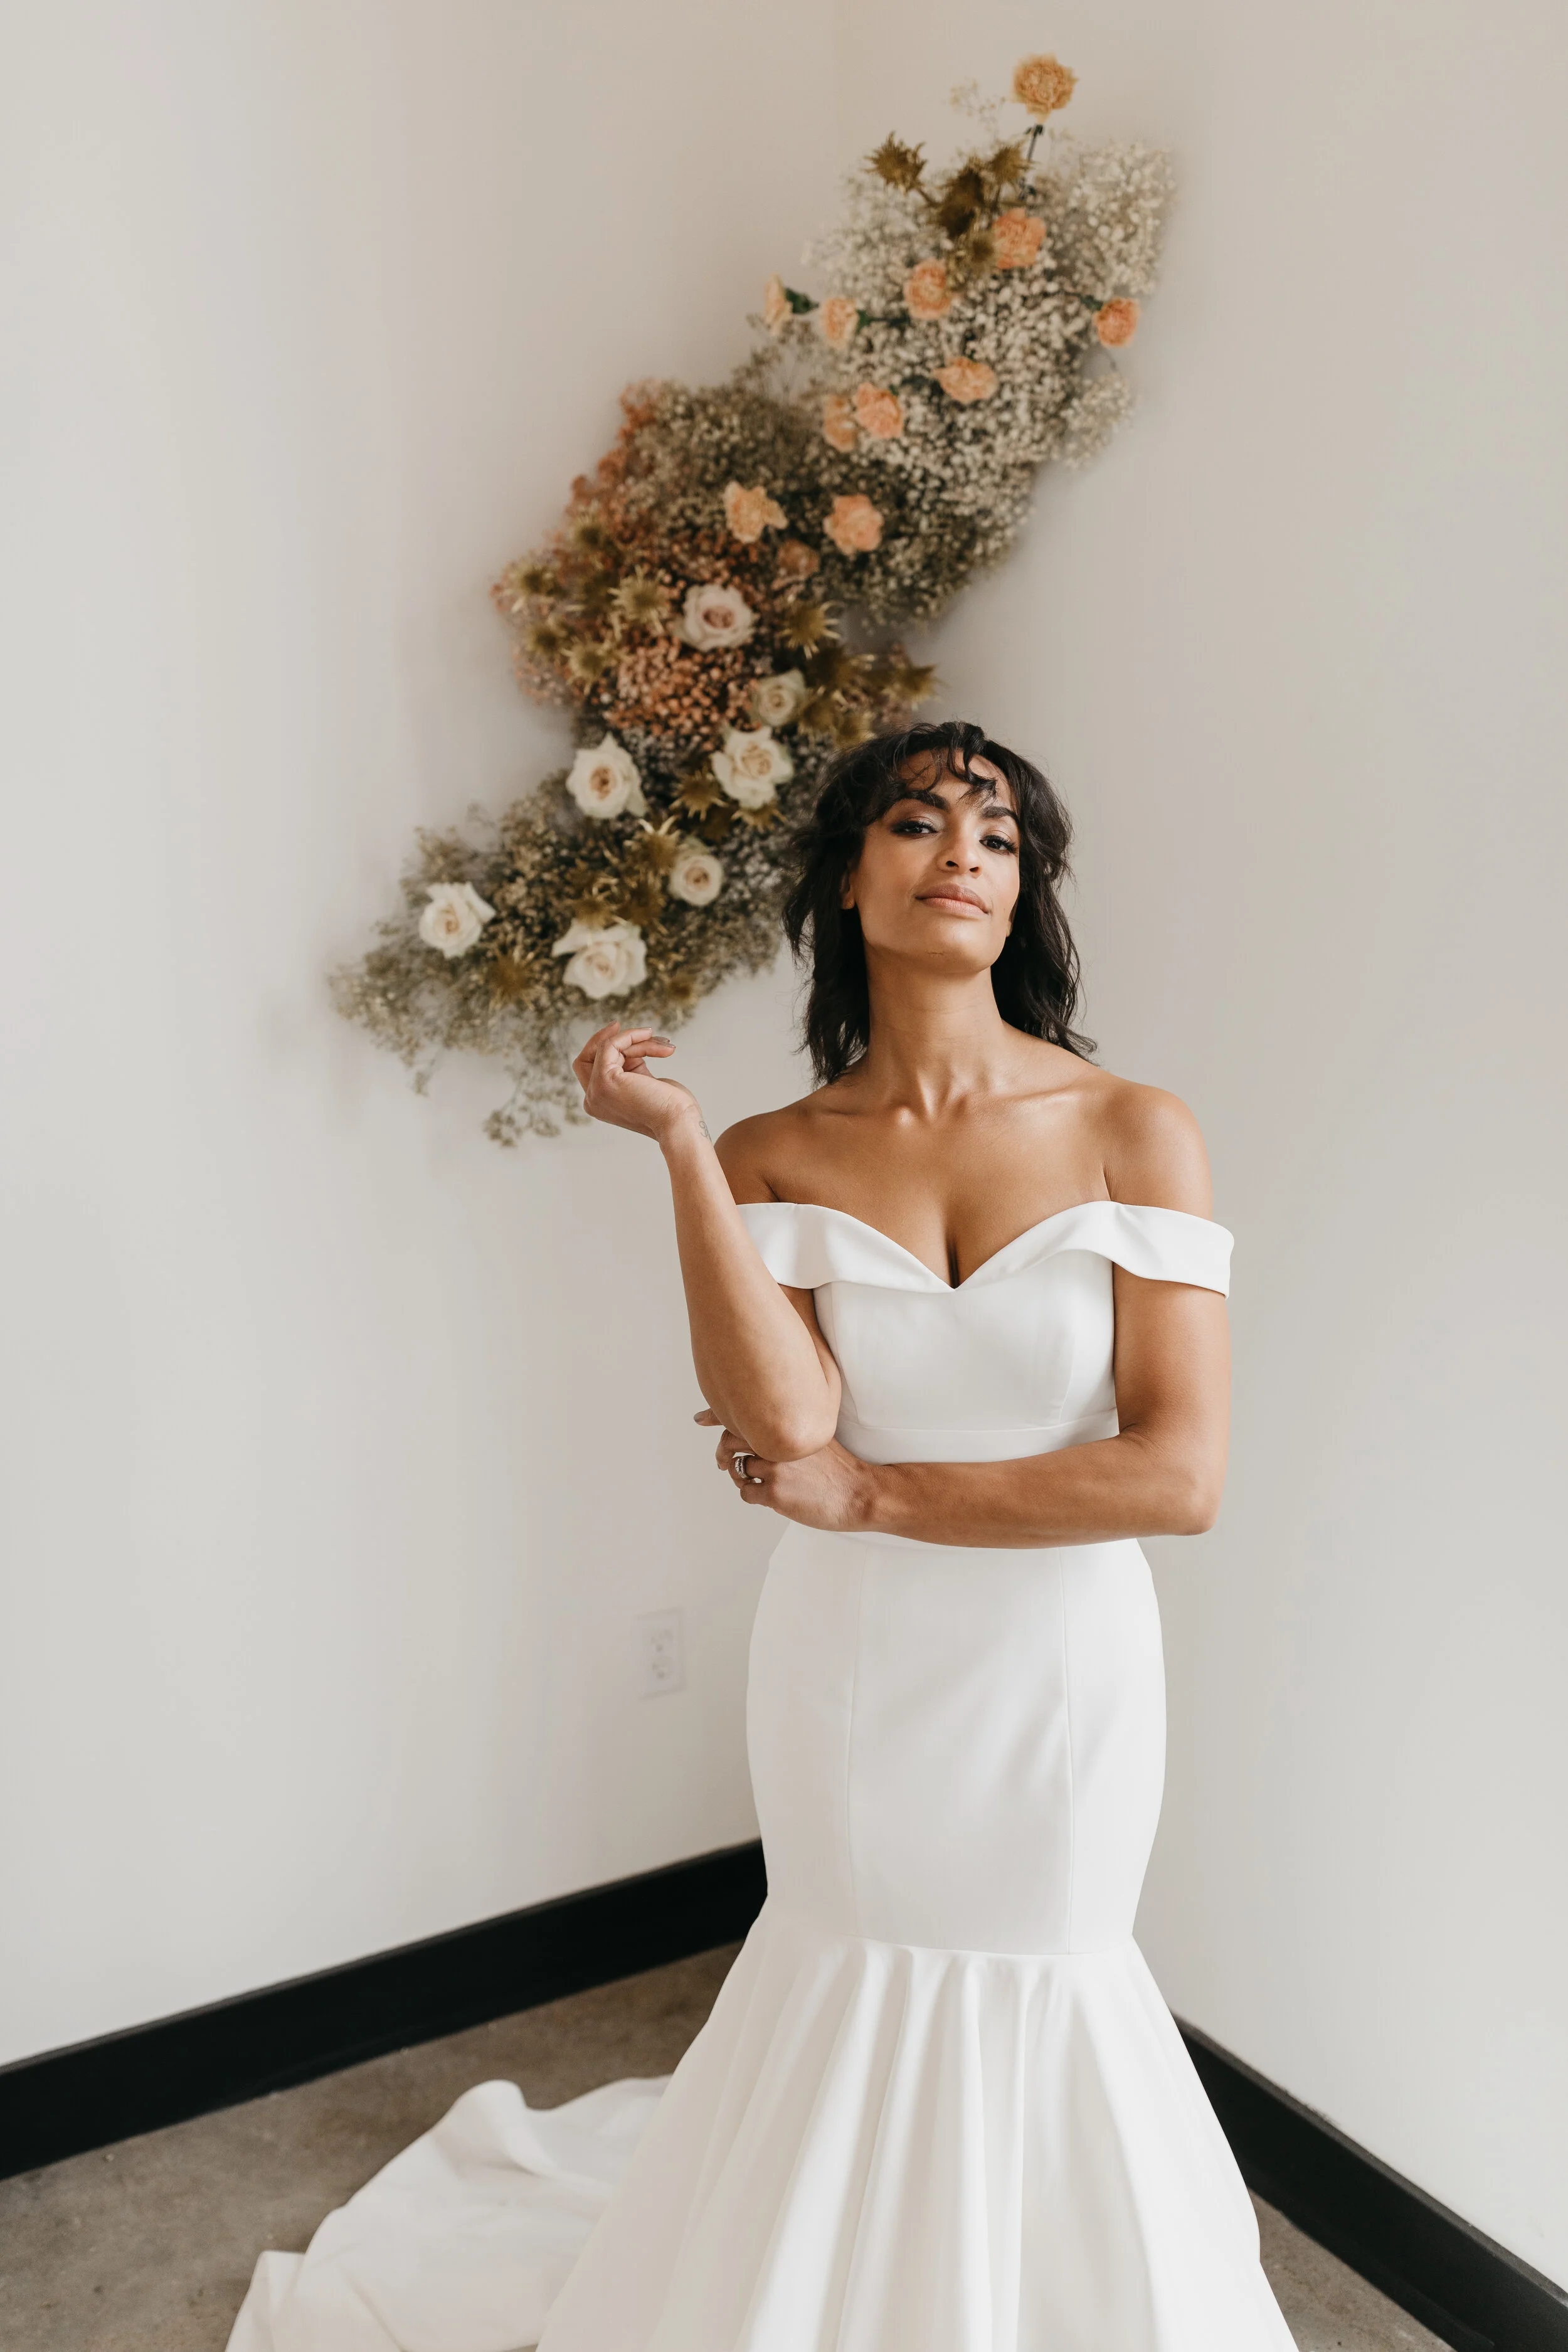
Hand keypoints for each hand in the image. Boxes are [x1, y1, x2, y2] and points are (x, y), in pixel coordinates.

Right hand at [572, 1024, 703, 1144]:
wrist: (679, 1122)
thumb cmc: (671, 1107)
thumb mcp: (644, 1082)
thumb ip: (631, 1068)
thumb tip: (630, 1046)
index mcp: (600, 1103)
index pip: (591, 1068)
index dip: (601, 1048)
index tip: (620, 1029)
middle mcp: (592, 1101)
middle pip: (586, 1057)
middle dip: (608, 1038)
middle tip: (637, 1030)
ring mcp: (596, 1092)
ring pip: (605, 1049)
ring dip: (637, 1041)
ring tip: (663, 1045)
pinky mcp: (605, 1081)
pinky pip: (610, 1046)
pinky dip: (630, 1037)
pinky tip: (650, 1037)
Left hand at [695, 1409, 874, 1533]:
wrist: (861, 1494)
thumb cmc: (841, 1468)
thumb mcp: (816, 1435)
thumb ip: (790, 1430)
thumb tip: (761, 1430)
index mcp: (788, 1423)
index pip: (743, 1413)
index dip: (715, 1414)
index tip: (699, 1418)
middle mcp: (777, 1440)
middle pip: (730, 1441)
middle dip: (721, 1453)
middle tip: (721, 1461)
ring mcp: (774, 1467)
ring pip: (735, 1469)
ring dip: (738, 1475)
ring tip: (751, 1480)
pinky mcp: (774, 1493)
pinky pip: (745, 1492)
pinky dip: (751, 1494)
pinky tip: (768, 1496)